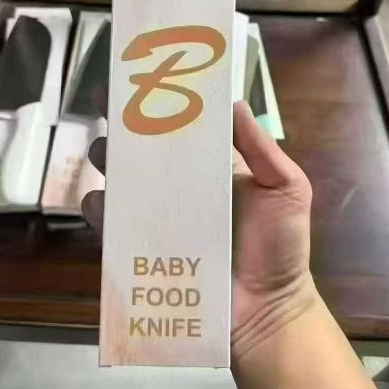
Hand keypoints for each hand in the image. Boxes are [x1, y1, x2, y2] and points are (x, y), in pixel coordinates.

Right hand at [82, 100, 315, 361]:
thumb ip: (261, 148)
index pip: (177, 127)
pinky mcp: (143, 251)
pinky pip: (112, 226)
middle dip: (120, 128)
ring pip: (119, 183)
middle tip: (111, 110)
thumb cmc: (281, 246)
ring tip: (107, 156)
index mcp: (209, 168)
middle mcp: (179, 189)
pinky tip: (106, 205)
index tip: (135, 79)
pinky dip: (102, 212)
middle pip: (140, 151)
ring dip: (107, 163)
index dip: (156, 103)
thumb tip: (233, 101)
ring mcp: (159, 219)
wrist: (268, 309)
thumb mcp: (286, 188)